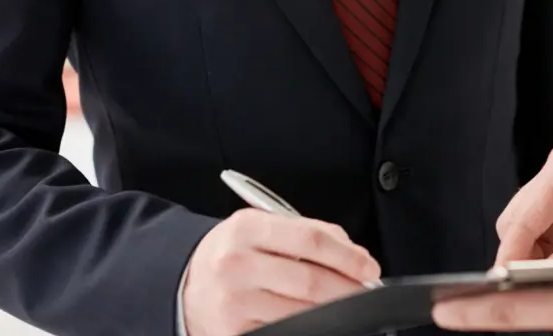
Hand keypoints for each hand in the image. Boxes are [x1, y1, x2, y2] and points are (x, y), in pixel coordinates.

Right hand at [181, 210, 379, 335]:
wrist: (184, 283)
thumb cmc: (231, 254)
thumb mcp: (259, 228)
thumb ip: (305, 233)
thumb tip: (351, 253)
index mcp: (246, 228)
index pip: (310, 240)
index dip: (348, 255)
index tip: (369, 266)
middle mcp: (236, 264)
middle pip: (310, 281)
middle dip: (349, 289)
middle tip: (366, 290)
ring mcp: (233, 302)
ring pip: (301, 312)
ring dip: (334, 312)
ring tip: (346, 306)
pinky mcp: (233, 332)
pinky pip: (284, 332)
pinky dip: (309, 327)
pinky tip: (317, 321)